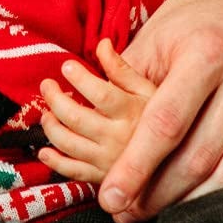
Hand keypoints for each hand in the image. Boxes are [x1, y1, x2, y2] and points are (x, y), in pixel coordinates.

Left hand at [37, 38, 154, 182]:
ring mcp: (110, 161)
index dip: (79, 78)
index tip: (67, 67)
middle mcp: (121, 139)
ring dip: (50, 126)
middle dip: (55, 99)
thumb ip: (123, 70)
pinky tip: (44, 151)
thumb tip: (102, 44)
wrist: (178, 161)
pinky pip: (73, 172)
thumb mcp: (149, 91)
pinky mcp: (104, 178)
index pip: (100, 94)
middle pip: (76, 118)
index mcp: (134, 114)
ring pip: (69, 143)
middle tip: (47, 85)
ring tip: (46, 113)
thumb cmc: (162, 119)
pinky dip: (54, 162)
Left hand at [97, 0, 222, 222]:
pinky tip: (220, 208)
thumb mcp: (157, 35)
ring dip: (202, 203)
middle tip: (130, 214)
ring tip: (168, 217)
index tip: (110, 198)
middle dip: (161, 194)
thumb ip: (127, 82)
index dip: (135, 166)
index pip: (165, 123)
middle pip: (203, 155)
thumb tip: (95, 135)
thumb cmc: (197, 21)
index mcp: (207, 52)